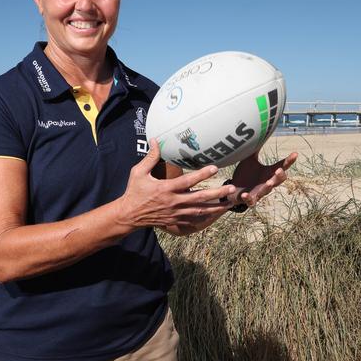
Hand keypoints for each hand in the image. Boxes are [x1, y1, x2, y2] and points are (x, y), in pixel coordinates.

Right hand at [117, 139, 235, 228]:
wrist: (129, 215)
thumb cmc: (134, 191)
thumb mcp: (138, 172)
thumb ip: (150, 157)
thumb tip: (156, 140)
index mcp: (166, 189)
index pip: (188, 181)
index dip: (202, 174)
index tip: (215, 168)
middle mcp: (174, 202)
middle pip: (200, 197)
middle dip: (217, 193)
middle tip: (231, 188)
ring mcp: (176, 213)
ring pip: (200, 211)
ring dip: (217, 207)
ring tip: (230, 203)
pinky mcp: (176, 220)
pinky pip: (194, 220)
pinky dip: (206, 218)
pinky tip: (216, 215)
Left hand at [229, 150, 297, 206]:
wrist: (233, 190)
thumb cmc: (245, 175)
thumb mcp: (249, 161)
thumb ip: (254, 150)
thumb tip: (258, 134)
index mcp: (268, 173)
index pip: (282, 166)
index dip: (289, 161)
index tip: (295, 154)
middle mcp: (267, 183)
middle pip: (278, 180)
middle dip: (280, 176)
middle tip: (279, 170)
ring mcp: (259, 192)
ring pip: (267, 190)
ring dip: (268, 187)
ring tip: (269, 183)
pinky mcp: (249, 199)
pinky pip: (250, 201)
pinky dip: (249, 198)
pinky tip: (245, 195)